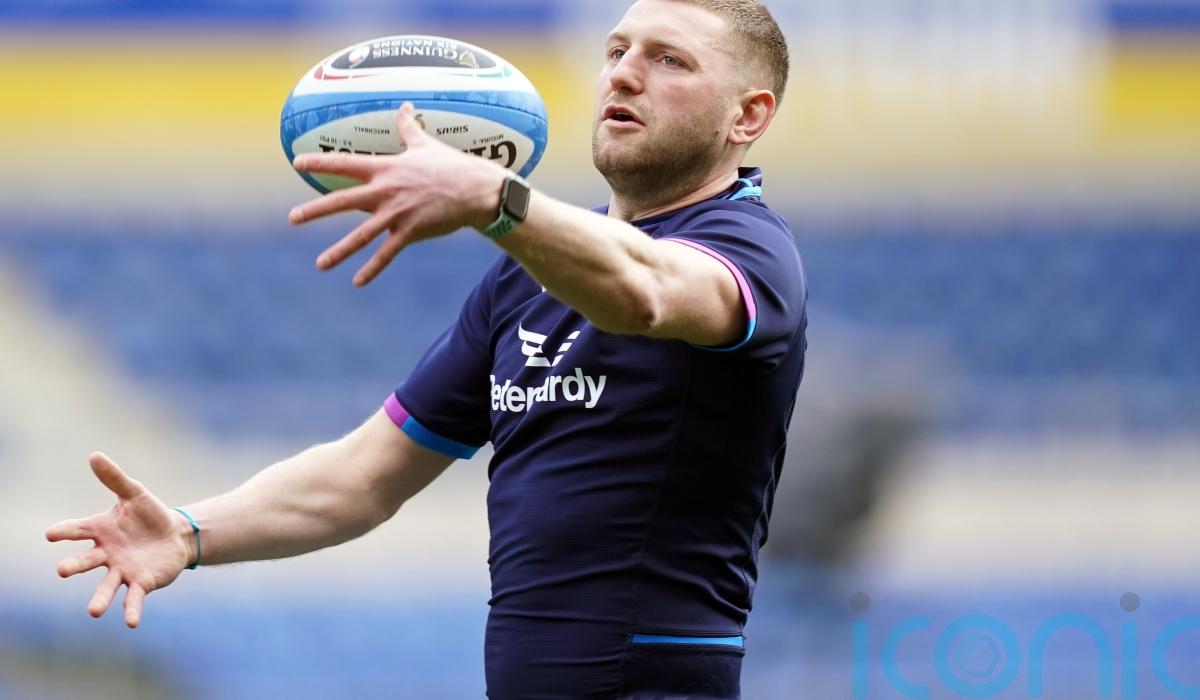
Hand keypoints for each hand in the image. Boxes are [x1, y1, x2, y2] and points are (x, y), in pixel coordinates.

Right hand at [45, 453, 195, 627]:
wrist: (176, 535)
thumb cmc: (150, 514)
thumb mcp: (135, 493)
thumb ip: (114, 478)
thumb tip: (94, 455)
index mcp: (100, 530)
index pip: (77, 530)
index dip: (64, 531)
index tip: (50, 534)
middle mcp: (106, 554)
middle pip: (86, 561)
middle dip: (74, 565)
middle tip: (62, 571)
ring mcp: (122, 570)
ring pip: (106, 586)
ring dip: (100, 598)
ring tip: (93, 612)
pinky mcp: (141, 583)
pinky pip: (133, 598)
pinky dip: (131, 610)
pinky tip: (130, 622)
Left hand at [289, 102, 506, 286]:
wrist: (476, 190)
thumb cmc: (451, 164)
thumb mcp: (426, 143)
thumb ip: (409, 127)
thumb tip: (406, 105)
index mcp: (386, 168)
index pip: (345, 163)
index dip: (319, 162)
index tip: (296, 162)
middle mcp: (386, 191)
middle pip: (343, 200)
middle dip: (315, 210)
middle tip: (293, 219)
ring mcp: (397, 213)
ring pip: (361, 235)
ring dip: (339, 251)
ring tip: (320, 264)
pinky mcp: (411, 232)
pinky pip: (387, 253)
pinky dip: (372, 268)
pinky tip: (357, 281)